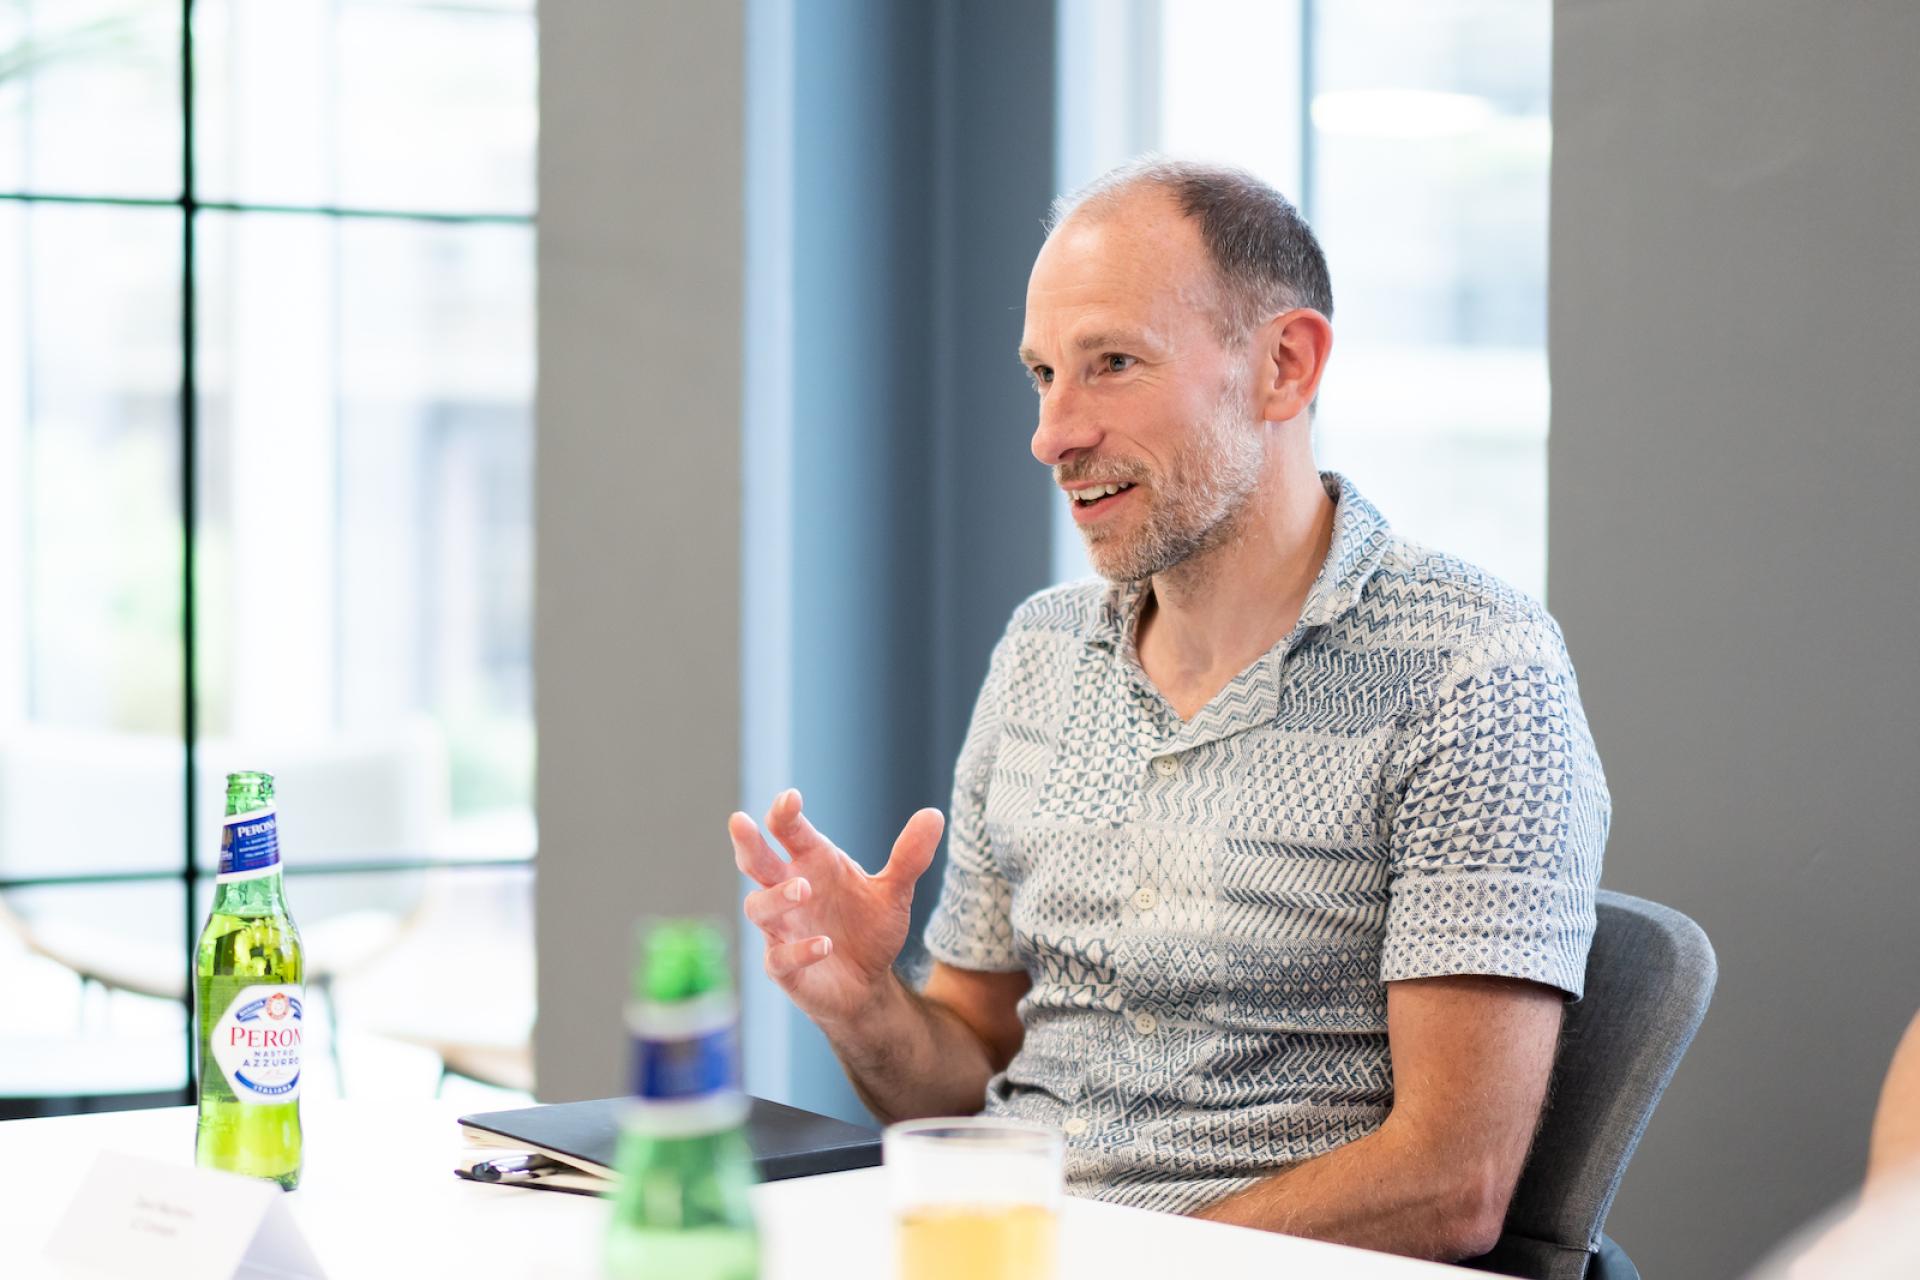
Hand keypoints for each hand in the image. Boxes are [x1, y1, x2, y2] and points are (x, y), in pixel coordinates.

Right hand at [729, 790, 943, 1028]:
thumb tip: (935, 814)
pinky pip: (780, 957)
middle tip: (741, 821)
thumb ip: (909, 857)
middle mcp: (789, 891)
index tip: (790, 798)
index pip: (789, 831)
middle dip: (747, 842)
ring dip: (776, 897)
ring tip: (803, 889)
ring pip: (758, 908)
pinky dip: (799, 950)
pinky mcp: (784, 968)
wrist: (868, 985)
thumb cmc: (869, 929)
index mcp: (812, 863)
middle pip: (754, 862)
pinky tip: (825, 945)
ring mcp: (782, 929)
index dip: (784, 813)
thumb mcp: (893, 892)